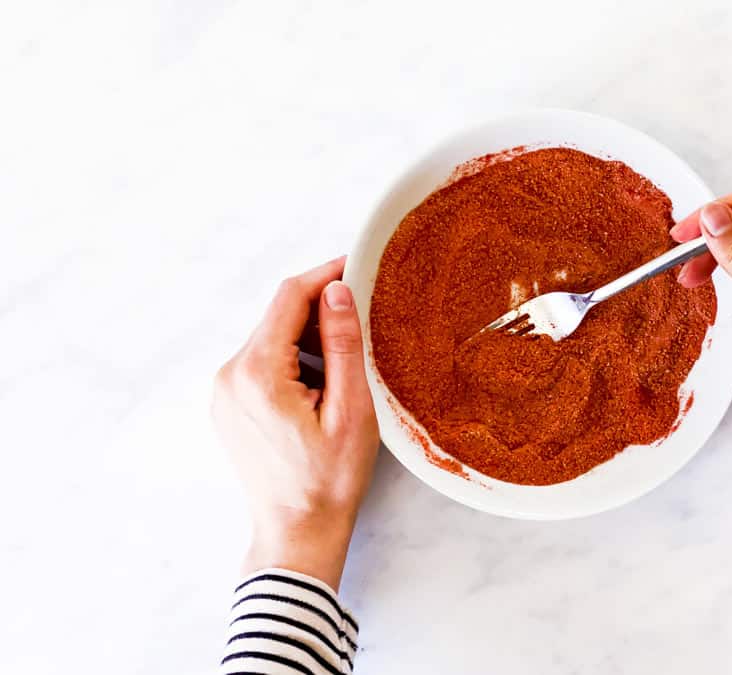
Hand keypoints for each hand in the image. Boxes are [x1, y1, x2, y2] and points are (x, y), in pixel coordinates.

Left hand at [212, 256, 378, 588]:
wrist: (297, 532)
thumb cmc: (329, 480)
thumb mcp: (351, 410)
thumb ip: (343, 345)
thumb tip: (337, 291)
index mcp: (257, 372)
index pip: (290, 297)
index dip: (326, 274)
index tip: (357, 264)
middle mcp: (230, 375)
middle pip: (278, 316)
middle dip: (321, 310)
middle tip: (365, 321)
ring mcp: (223, 392)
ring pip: (271, 339)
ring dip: (309, 338)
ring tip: (347, 367)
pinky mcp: (228, 406)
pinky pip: (261, 364)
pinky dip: (293, 361)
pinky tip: (322, 387)